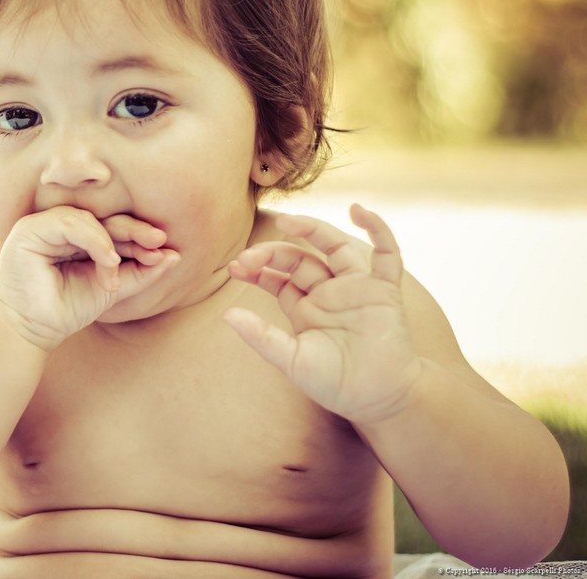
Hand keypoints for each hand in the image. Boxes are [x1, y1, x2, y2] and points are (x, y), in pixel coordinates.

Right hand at [0, 207, 178, 350]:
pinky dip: (93, 239)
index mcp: (74, 236)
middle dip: (133, 230)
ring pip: (87, 219)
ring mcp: (41, 225)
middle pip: (102, 219)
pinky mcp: (29, 230)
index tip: (165, 252)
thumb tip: (174, 256)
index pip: (111, 229)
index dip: (138, 238)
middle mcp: (57, 227)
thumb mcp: (111, 288)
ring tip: (119, 266)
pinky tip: (109, 259)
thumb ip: (139, 272)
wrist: (33, 331)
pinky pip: (68, 223)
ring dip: (111, 242)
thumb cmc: (67, 309)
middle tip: (158, 240)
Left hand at [224, 204, 420, 423]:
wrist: (378, 400)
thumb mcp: (291, 360)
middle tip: (248, 256)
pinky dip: (377, 229)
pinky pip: (386, 254)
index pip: (277, 277)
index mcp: (305, 307)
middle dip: (272, 253)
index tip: (234, 267)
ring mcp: (356, 288)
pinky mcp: (384, 290)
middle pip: (299, 258)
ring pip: (334, 246)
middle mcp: (329, 292)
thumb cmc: (335, 383)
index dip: (257, 269)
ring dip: (312, 229)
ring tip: (287, 219)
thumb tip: (226, 315)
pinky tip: (358, 211)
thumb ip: (262, 337)